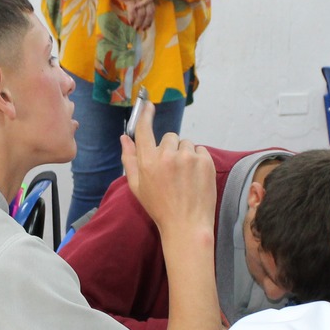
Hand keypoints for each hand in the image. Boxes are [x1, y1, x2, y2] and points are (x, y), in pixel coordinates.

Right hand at [121, 97, 215, 241]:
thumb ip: (129, 160)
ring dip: (185, 154)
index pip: (145, 130)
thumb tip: (124, 138)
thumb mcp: (137, 186)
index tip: (148, 104)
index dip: (146, 115)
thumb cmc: (159, 208)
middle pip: (169, 137)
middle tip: (171, 170)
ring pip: (186, 144)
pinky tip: (194, 178)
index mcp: (148, 162)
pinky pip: (200, 151)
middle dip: (170, 148)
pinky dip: (198, 160)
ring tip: (184, 176)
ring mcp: (188, 157)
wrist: (187, 225)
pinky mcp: (205, 161)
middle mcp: (167, 156)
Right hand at [128, 0, 155, 31]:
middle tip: (142, 29)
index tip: (147, 26)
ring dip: (138, 22)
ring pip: (141, 13)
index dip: (150, 19)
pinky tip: (130, 22)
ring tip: (135, 27)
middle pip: (148, 12)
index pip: (152, 10)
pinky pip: (132, 11)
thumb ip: (142, 3)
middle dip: (145, 22)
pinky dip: (132, 18)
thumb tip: (143, 17)